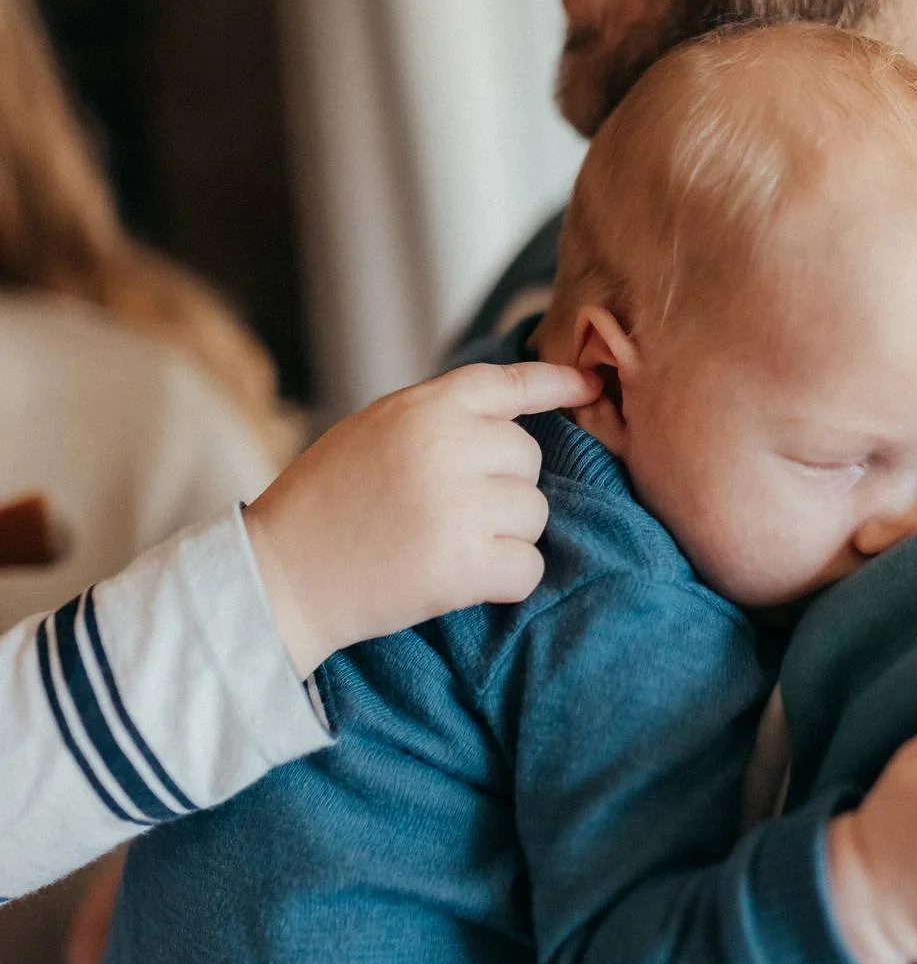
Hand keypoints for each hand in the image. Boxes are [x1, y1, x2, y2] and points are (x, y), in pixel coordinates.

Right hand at [244, 360, 599, 678]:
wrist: (280, 576)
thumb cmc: (323, 505)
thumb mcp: (372, 432)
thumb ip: (434, 419)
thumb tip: (509, 419)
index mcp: (421, 407)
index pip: (506, 384)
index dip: (553, 383)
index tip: (589, 385)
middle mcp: (446, 445)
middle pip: (528, 458)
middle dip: (501, 487)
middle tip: (443, 513)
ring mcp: (459, 504)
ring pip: (534, 513)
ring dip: (504, 535)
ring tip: (443, 545)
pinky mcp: (465, 563)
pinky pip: (529, 566)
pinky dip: (506, 580)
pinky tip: (462, 580)